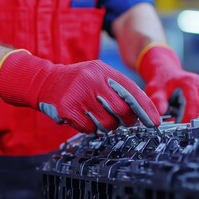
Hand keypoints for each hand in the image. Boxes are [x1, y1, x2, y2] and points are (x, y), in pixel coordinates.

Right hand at [0, 50, 160, 132]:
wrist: (44, 81)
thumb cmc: (77, 81)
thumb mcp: (97, 74)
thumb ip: (117, 88)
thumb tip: (140, 111)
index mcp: (103, 70)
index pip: (132, 91)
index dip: (146, 109)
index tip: (155, 122)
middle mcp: (92, 80)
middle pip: (122, 110)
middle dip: (125, 120)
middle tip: (120, 120)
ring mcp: (79, 94)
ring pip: (107, 123)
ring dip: (105, 125)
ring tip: (96, 115)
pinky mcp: (68, 109)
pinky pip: (89, 128)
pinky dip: (89, 127)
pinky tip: (81, 117)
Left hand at [138, 45, 198, 122]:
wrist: (166, 73)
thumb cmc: (161, 82)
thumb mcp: (156, 91)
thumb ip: (158, 101)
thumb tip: (161, 112)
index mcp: (191, 83)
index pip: (192, 106)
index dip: (184, 118)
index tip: (175, 125)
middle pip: (198, 111)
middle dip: (185, 117)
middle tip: (172, 115)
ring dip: (190, 116)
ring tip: (177, 109)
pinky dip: (193, 114)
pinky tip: (183, 109)